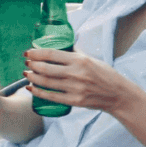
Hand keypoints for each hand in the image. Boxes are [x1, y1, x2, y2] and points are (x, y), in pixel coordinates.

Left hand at [24, 48, 139, 112]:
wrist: (119, 95)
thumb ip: (76, 53)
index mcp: (80, 60)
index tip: (28, 52)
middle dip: (32, 65)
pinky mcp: (75, 101)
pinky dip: (38, 92)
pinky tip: (31, 89)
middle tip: (26, 63)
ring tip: (26, 74)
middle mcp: (76, 73)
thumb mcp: (92, 59)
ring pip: (46, 82)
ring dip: (32, 78)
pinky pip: (51, 97)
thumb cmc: (105, 75)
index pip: (51, 54)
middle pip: (46, 68)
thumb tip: (63, 45)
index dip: (36, 53)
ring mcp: (75, 88)